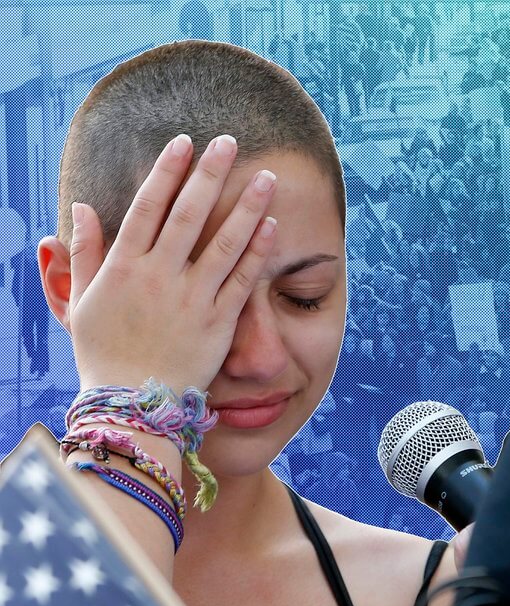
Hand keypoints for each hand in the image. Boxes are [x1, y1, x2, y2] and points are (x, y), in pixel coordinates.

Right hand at [67, 134, 277, 392]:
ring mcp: (192, 299)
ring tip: (266, 176)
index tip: (184, 143)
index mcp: (123, 267)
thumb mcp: (80, 302)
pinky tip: (272, 224)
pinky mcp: (218, 323)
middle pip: (189, 214)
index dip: (167, 172)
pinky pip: (242, 281)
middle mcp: (159, 277)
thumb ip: (84, 254)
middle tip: (228, 141)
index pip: (148, 207)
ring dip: (246, 206)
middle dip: (209, 173)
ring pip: (224, 242)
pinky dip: (257, 252)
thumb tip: (82, 208)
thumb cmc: (104, 353)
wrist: (132, 403)